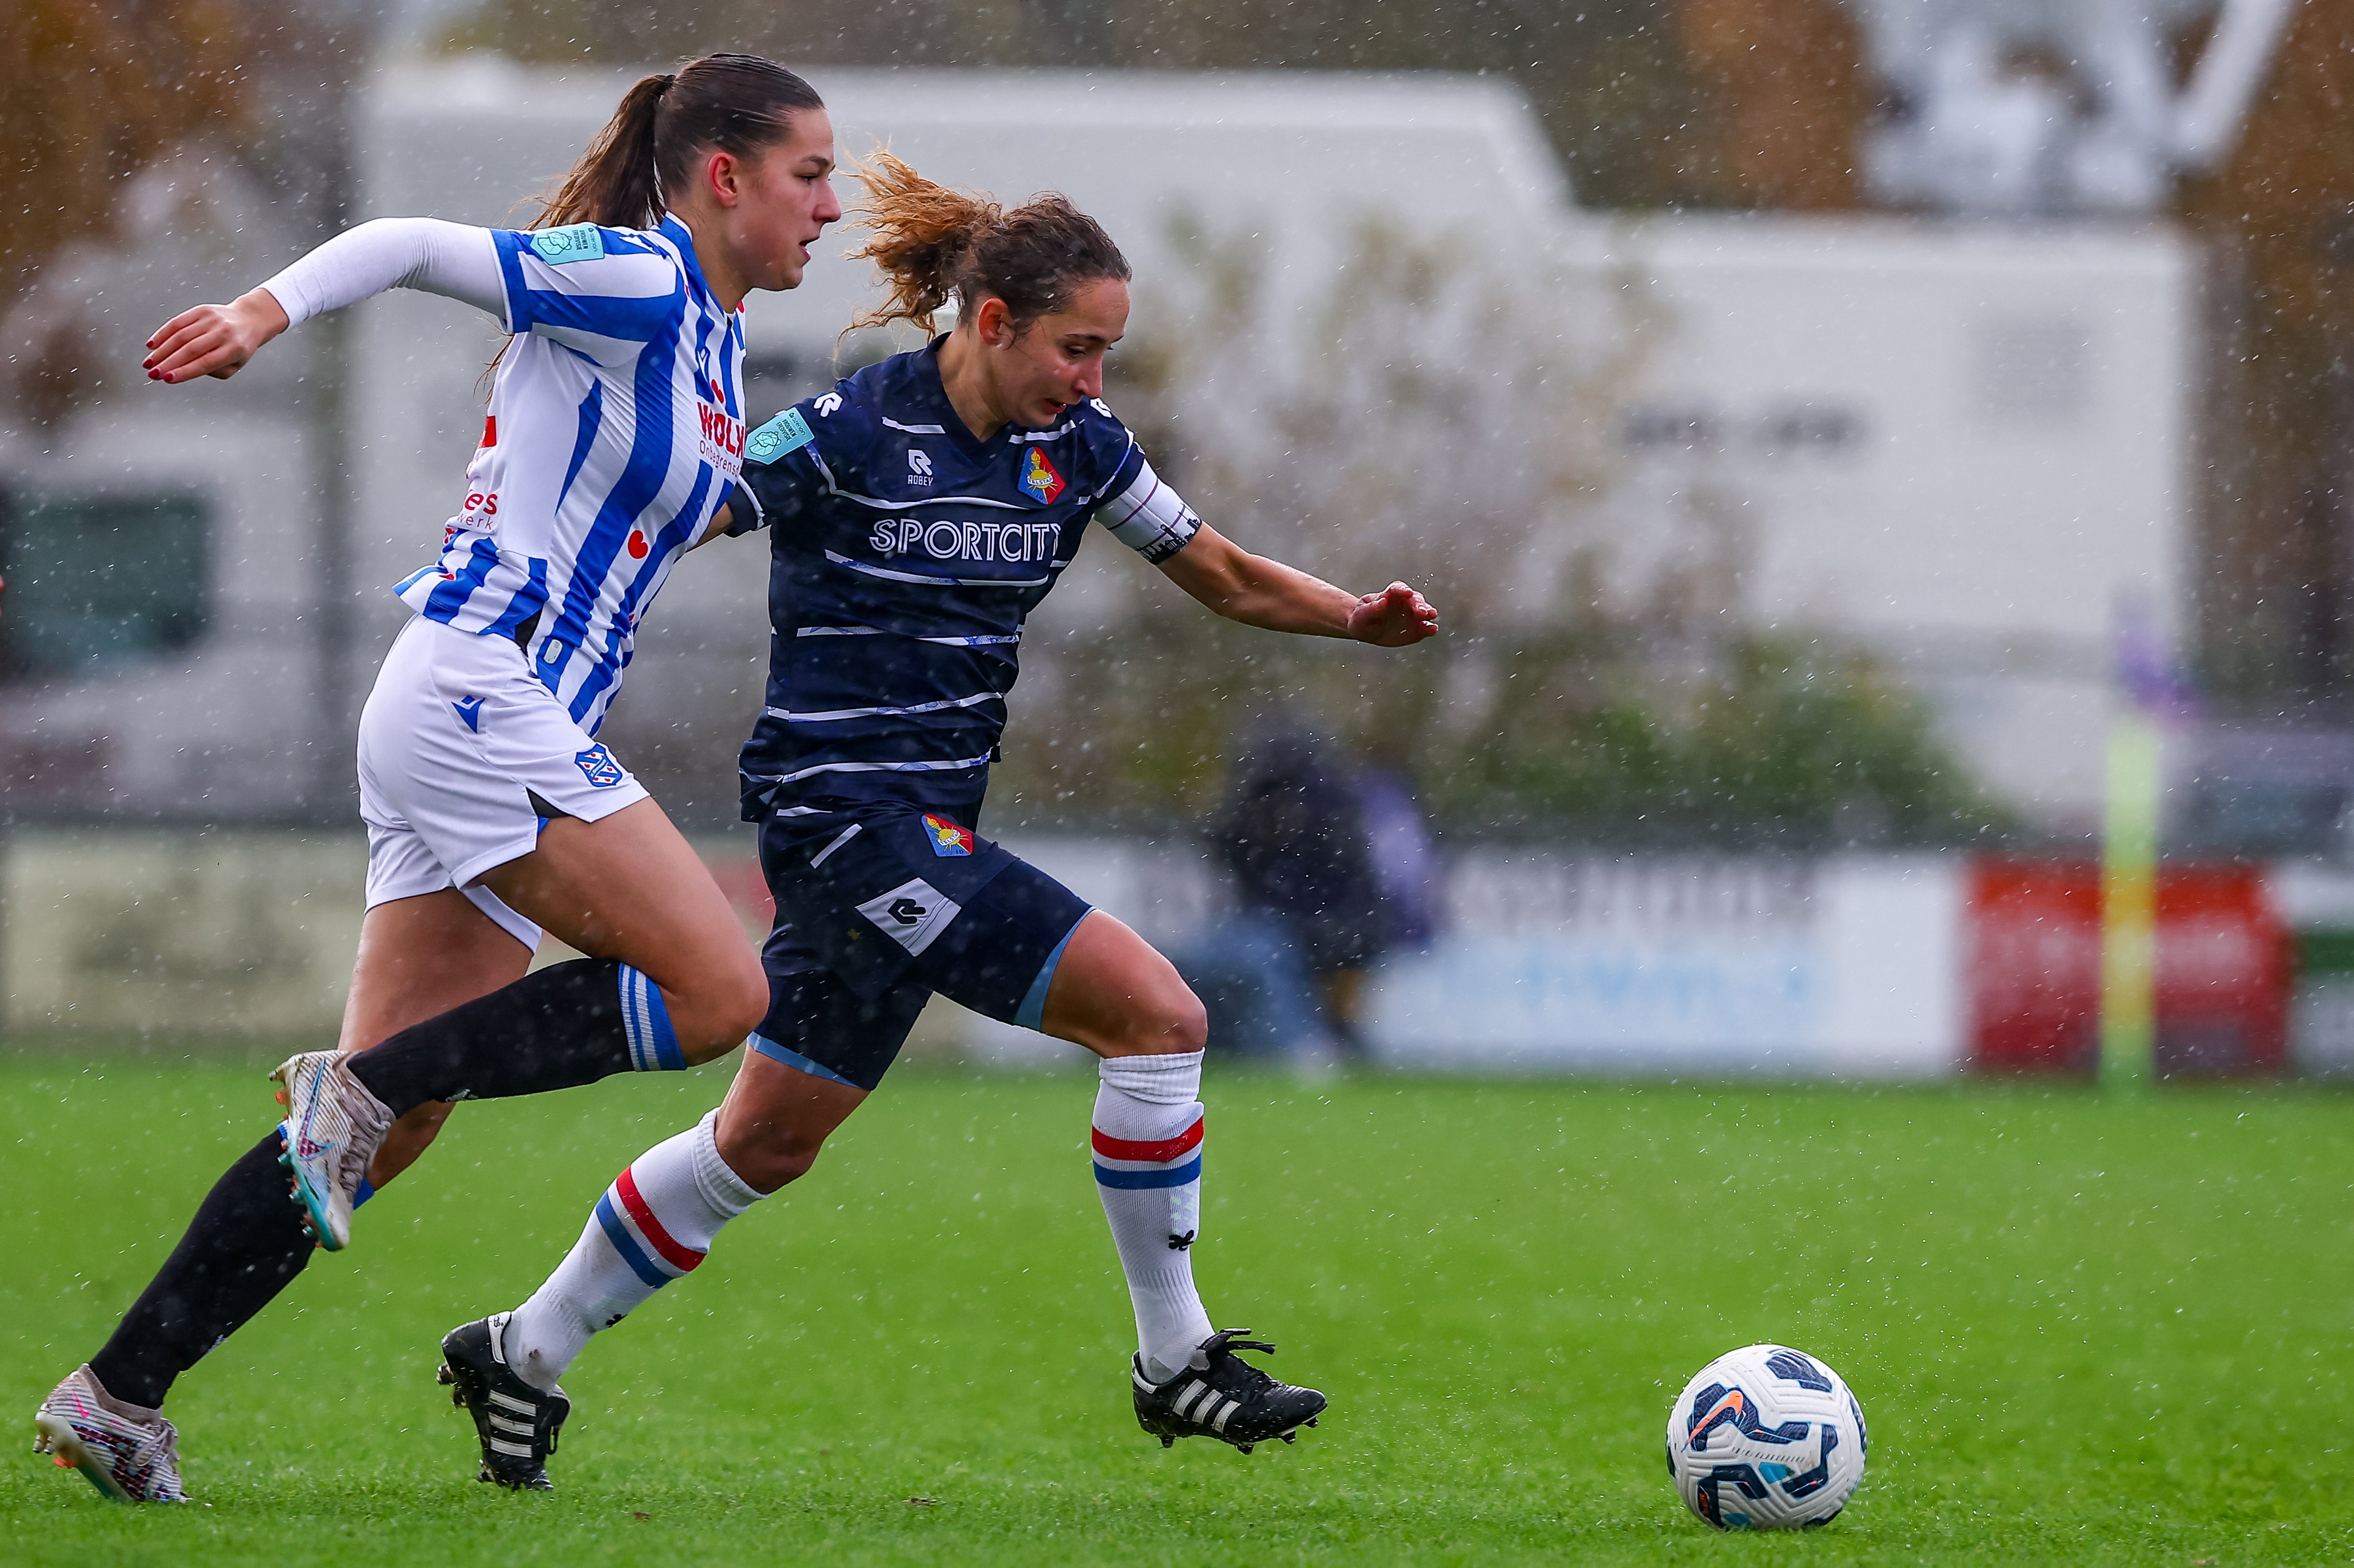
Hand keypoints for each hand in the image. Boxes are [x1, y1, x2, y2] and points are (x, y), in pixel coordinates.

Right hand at [144, 288, 290, 383]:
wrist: (249, 318)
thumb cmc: (240, 346)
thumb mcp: (235, 364)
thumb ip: (214, 370)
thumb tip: (187, 369)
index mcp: (234, 349)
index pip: (205, 363)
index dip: (184, 371)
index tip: (167, 379)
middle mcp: (223, 332)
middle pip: (190, 349)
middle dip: (168, 363)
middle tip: (152, 374)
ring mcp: (211, 319)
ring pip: (181, 335)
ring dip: (161, 351)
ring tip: (149, 363)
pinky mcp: (201, 310)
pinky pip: (178, 322)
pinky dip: (163, 333)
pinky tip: (152, 345)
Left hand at [1347, 582, 1438, 645]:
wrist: (1366, 630)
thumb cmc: (1362, 618)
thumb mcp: (1361, 614)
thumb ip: (1372, 608)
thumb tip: (1383, 602)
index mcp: (1389, 595)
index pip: (1397, 589)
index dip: (1403, 590)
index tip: (1407, 592)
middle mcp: (1403, 603)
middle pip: (1414, 599)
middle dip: (1419, 603)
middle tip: (1422, 611)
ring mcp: (1411, 615)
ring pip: (1423, 611)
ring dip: (1428, 612)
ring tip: (1431, 615)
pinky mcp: (1415, 628)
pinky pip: (1424, 627)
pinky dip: (1429, 628)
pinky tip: (1432, 629)